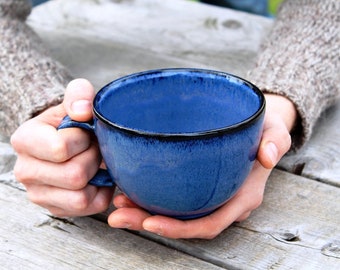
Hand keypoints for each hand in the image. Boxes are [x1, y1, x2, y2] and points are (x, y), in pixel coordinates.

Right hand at [11, 79, 113, 216]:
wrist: (67, 140)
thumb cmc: (71, 122)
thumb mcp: (74, 101)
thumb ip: (79, 95)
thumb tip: (83, 111)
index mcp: (25, 140)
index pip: (60, 149)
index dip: (83, 139)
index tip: (85, 132)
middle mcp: (25, 171)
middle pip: (74, 176)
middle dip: (93, 159)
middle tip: (94, 148)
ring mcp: (39, 194)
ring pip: (81, 198)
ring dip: (96, 178)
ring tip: (93, 162)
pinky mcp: (56, 209)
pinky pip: (90, 207)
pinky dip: (101, 192)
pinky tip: (97, 177)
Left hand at [107, 94, 296, 238]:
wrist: (259, 129)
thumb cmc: (265, 131)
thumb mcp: (275, 130)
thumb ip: (276, 141)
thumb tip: (268, 154)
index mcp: (241, 196)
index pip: (210, 222)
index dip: (181, 228)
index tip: (151, 222)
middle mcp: (222, 202)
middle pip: (184, 223)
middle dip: (149, 222)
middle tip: (117, 215)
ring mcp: (209, 195)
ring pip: (175, 213)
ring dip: (143, 212)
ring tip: (116, 201)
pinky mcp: (198, 185)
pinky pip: (174, 198)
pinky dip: (150, 197)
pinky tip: (129, 187)